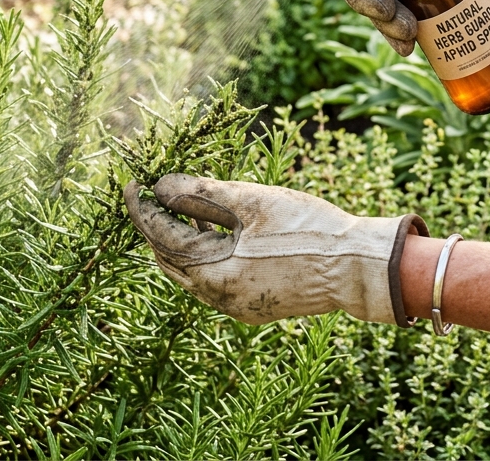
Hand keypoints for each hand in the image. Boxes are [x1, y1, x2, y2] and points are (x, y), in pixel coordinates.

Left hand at [124, 174, 426, 325]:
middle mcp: (219, 298)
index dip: (143, 209)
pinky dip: (205, 256)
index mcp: (214, 273)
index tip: (132, 184)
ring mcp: (237, 307)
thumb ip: (202, 194)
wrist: (357, 266)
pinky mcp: (254, 306)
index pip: (161, 238)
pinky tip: (214, 231)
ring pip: (191, 273)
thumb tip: (161, 186)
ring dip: (181, 242)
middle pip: (170, 261)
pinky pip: (214, 280)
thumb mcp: (251, 202)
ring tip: (181, 207)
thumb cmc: (308, 229)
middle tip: (150, 196)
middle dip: (156, 228)